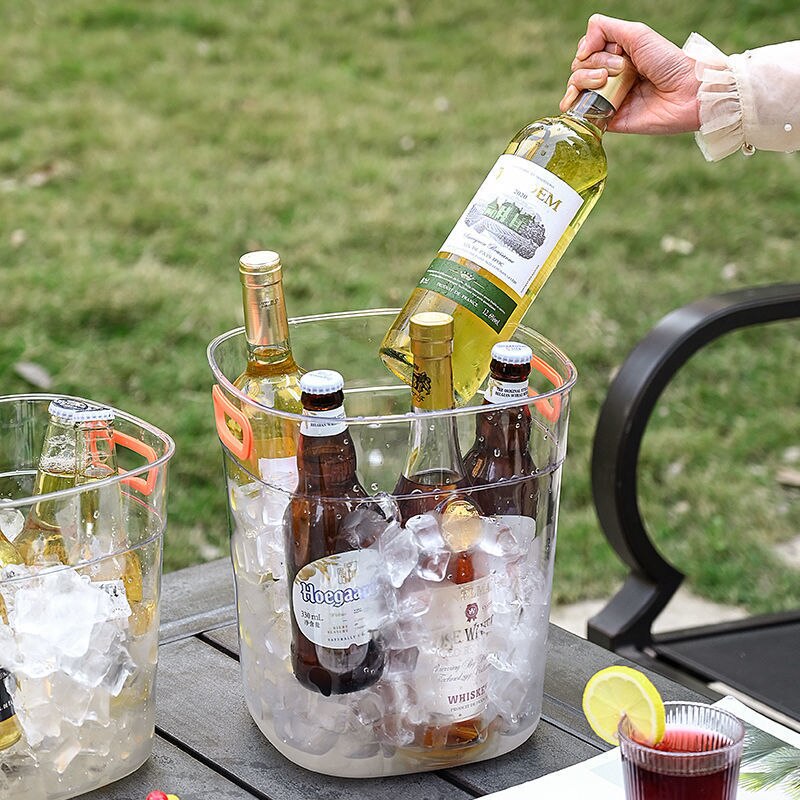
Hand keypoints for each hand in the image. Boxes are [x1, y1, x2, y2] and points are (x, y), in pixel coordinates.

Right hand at [559, 14, 700, 134]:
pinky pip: (580, 114)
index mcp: (617, 56)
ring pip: (575, 88)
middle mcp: (609, 77)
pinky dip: (573, 106)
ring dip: (583, 80)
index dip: (594, 49)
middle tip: (620, 68)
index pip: (586, 51)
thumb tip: (580, 51)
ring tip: (603, 82)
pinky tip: (577, 101)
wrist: (686, 93)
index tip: (618, 52)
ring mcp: (607, 99)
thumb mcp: (637, 34)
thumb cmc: (668, 62)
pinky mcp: (607, 120)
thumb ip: (605, 29)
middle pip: (578, 68)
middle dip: (593, 64)